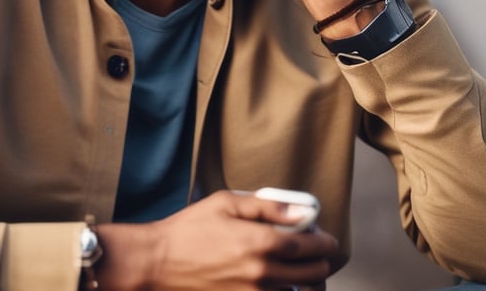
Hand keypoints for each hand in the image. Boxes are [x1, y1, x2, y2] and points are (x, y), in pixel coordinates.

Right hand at [95, 190, 337, 289]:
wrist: (158, 262)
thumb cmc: (189, 229)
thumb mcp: (226, 203)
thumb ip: (267, 206)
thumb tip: (300, 211)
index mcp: (260, 243)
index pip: (310, 247)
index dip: (325, 242)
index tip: (326, 238)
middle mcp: (262, 274)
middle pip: (312, 275)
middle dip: (320, 262)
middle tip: (315, 251)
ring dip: (307, 282)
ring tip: (301, 270)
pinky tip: (280, 283)